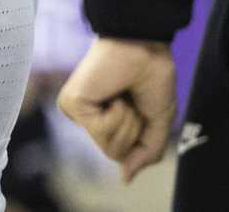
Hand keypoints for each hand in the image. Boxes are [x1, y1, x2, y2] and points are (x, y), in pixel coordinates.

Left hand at [57, 37, 176, 183]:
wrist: (145, 49)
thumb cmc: (152, 79)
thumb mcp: (157, 123)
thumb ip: (145, 153)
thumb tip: (125, 178)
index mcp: (107, 121)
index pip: (122, 154)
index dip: (141, 137)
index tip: (142, 108)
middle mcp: (89, 118)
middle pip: (115, 153)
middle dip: (134, 129)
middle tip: (131, 100)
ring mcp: (78, 111)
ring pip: (108, 146)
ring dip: (127, 121)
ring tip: (122, 96)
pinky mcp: (71, 104)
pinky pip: (101, 131)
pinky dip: (116, 114)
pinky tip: (111, 94)